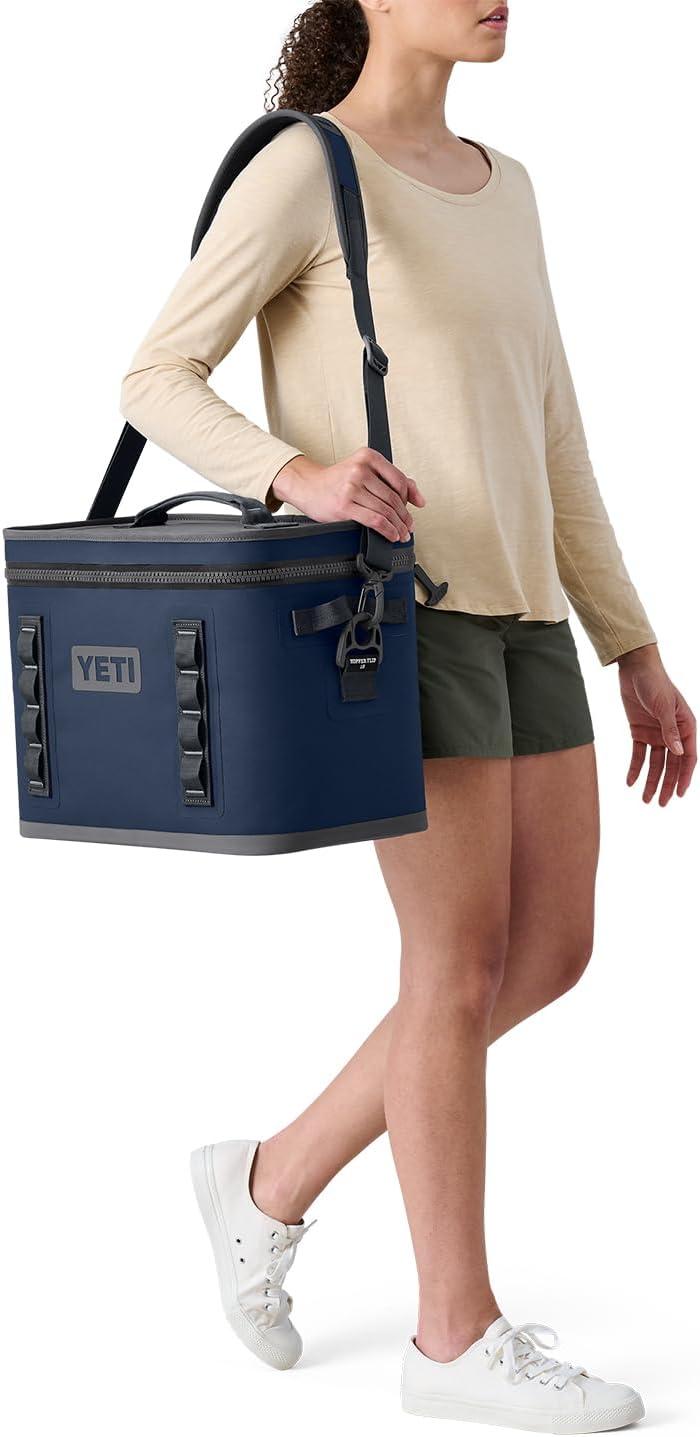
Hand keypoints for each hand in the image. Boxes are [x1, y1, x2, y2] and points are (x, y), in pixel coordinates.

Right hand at [271, 448, 425, 542]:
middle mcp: (360, 470)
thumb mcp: (363, 470)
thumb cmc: (336, 481)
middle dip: (405, 516)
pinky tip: (391, 535)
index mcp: (367, 457)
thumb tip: (417, 497)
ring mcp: (352, 487)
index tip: (414, 508)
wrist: (308, 486)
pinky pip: (375, 520)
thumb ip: (390, 478)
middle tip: (409, 526)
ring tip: (402, 533)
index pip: (399, 479)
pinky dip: (387, 530)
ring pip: (385, 510)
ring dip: (398, 526)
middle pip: (393, 498)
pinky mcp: (345, 505)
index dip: (410, 497)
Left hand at [618, 644, 696, 804]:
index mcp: (686, 726)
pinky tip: (630, 782)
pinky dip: (635, 768)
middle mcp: (673, 732)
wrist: (634, 668)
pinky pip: (639, 754)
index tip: (678, 794)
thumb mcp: (664, 706)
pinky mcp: (640, 731)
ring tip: (645, 799)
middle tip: (661, 803)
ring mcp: (656, 733)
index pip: (688, 757)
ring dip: (651, 780)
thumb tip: (679, 754)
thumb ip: (670, 730)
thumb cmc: (655, 683)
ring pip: (655, 763)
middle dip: (666, 784)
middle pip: (671, 764)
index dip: (683, 777)